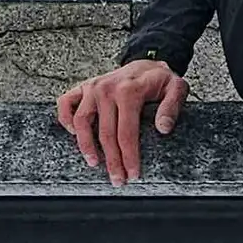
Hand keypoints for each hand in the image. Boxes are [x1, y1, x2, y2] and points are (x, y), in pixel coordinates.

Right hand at [56, 60, 187, 186]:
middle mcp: (107, 89)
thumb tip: (163, 128)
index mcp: (129, 91)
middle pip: (106, 133)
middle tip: (117, 179)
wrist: (147, 62)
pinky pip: (66, 103)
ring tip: (94, 163)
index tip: (133, 174)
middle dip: (112, 161)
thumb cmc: (160, 79)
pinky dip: (65, 119)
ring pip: (81, 122)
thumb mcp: (177, 88)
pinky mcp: (83, 87)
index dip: (129, 157)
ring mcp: (93, 87)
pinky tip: (74, 134)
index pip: (127, 132)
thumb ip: (172, 107)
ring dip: (86, 146)